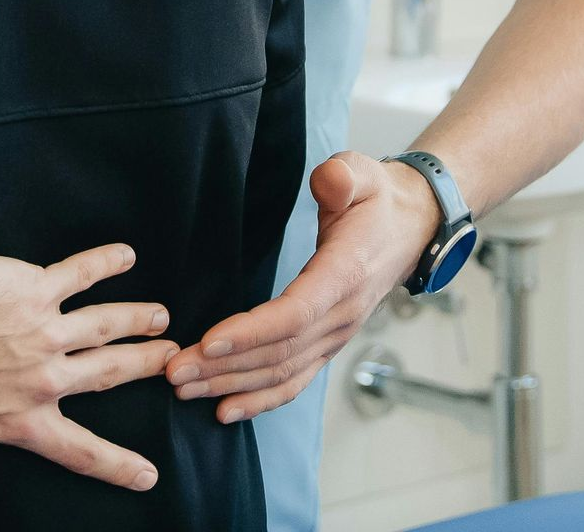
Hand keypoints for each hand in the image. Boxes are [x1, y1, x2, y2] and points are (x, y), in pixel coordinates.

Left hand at [0, 240, 176, 531]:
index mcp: (22, 419)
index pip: (81, 451)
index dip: (118, 466)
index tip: (149, 475)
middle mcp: (44, 376)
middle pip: (108, 373)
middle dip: (145, 366)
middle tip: (174, 359)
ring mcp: (44, 329)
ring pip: (104, 324)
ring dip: (136, 319)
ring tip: (161, 317)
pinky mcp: (34, 288)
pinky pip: (78, 273)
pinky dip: (103, 262)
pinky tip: (124, 255)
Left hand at [164, 154, 438, 421]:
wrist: (409, 228)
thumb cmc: (376, 199)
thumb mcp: (363, 174)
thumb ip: (344, 177)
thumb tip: (329, 183)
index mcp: (345, 275)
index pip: (296, 314)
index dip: (252, 332)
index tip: (208, 342)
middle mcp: (340, 315)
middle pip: (278, 352)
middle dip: (224, 366)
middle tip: (174, 371)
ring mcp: (335, 336)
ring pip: (281, 372)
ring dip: (231, 385)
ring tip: (184, 389)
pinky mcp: (326, 343)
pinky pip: (293, 380)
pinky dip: (259, 399)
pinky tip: (224, 409)